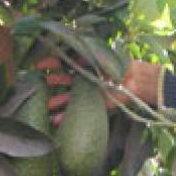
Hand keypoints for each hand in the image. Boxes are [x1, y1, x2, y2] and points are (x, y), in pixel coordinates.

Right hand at [36, 56, 161, 124]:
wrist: (136, 82)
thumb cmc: (120, 67)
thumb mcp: (100, 58)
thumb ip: (84, 57)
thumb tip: (67, 55)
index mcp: (88, 64)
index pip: (66, 61)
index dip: (52, 62)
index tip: (39, 64)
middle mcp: (88, 78)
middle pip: (66, 79)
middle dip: (53, 81)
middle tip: (39, 82)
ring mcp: (90, 92)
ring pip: (70, 96)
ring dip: (58, 101)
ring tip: (46, 106)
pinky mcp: (95, 105)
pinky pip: (78, 110)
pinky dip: (67, 115)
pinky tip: (56, 120)